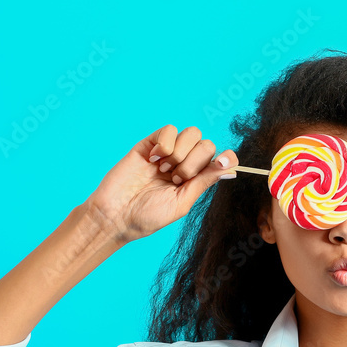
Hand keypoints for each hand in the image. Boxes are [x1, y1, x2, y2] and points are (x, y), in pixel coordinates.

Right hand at [84, 124, 238, 243]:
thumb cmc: (147, 216)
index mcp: (196, 179)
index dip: (226, 157)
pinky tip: (153, 160)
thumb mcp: (181, 202)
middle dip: (194, 162)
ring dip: (179, 153)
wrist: (115, 215)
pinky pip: (169, 130)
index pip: (220, 159)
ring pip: (191, 133)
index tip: (222, 162)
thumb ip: (203, 182)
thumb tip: (231, 168)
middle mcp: (185, 163)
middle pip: (206, 144)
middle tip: (175, 179)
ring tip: (163, 170)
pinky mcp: (150, 143)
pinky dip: (165, 144)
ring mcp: (168, 152)